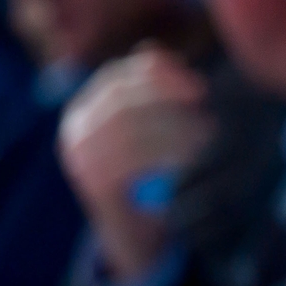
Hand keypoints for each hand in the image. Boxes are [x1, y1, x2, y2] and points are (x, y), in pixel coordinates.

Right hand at [58, 46, 212, 282]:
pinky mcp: (93, 183)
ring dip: (173, 125)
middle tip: (207, 107)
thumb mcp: (152, 130)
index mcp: (87, 110)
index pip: (119, 78)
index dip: (159, 74)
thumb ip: (154, 94)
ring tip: (208, 132)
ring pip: (128, 126)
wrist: (137, 236)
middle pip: (122, 99)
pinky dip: (165, 153)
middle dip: (169, 98)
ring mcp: (80, 157)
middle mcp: (76, 130)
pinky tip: (194, 156)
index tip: (197, 84)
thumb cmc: (152, 176)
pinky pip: (130, 160)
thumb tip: (155, 50)